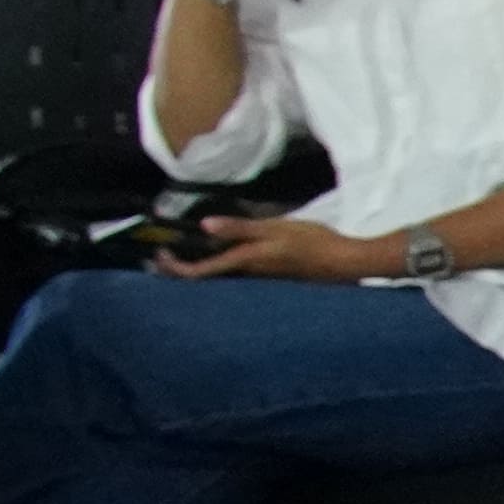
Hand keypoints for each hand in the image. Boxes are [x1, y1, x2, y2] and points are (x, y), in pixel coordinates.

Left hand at [161, 211, 391, 283]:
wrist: (343, 262)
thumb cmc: (311, 242)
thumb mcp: (275, 228)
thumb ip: (241, 227)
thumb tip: (205, 225)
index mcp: (244, 262)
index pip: (199, 272)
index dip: (175, 267)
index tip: (160, 255)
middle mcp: (247, 275)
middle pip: (205, 278)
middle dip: (180, 269)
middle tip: (163, 253)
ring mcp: (258, 278)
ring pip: (219, 276)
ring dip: (199, 266)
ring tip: (184, 251)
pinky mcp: (269, 276)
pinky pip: (234, 273)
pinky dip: (218, 264)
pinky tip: (220, 253)